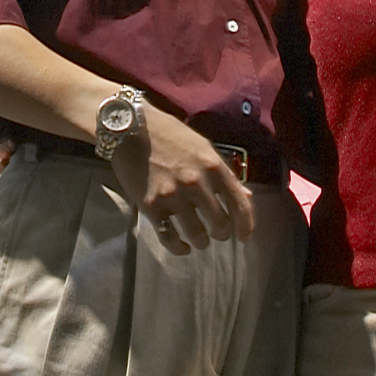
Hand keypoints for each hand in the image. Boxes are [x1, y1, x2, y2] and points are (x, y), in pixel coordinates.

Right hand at [108, 104, 253, 255]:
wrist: (129, 128)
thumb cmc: (169, 134)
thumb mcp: (203, 147)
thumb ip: (224, 173)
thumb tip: (245, 196)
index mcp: (213, 166)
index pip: (239, 202)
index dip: (245, 224)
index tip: (244, 236)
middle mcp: (196, 183)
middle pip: (219, 223)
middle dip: (221, 233)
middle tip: (217, 233)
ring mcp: (173, 196)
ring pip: (197, 234)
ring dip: (201, 241)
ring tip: (200, 239)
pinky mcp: (151, 205)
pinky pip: (169, 237)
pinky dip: (179, 248)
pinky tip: (183, 247)